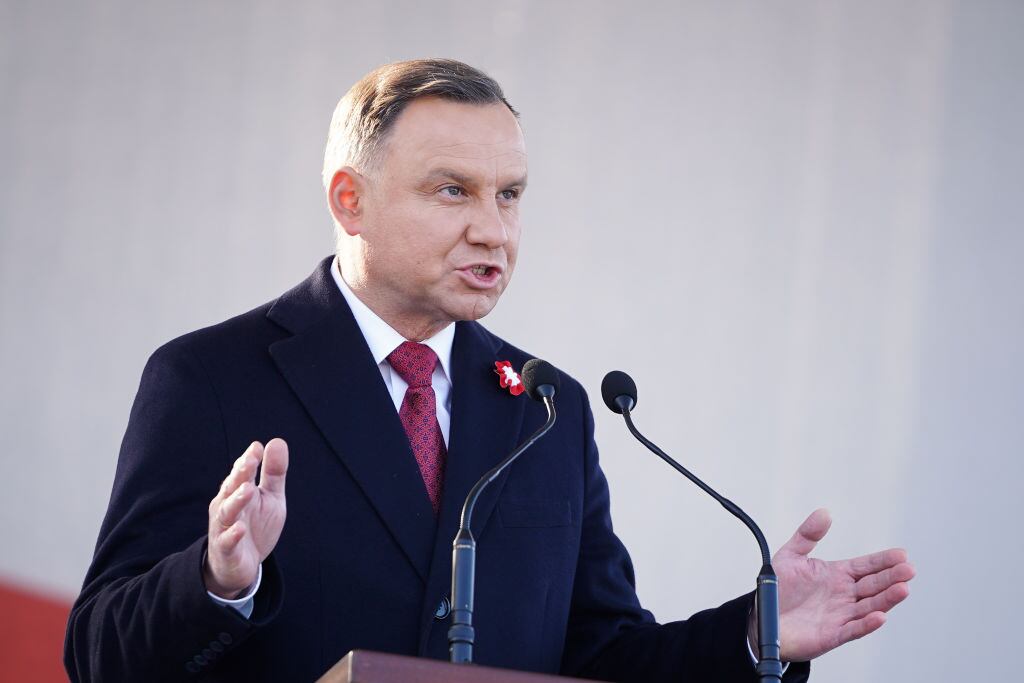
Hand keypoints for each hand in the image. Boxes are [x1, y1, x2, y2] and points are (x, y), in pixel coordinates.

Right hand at [204, 439, 288, 598]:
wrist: (240, 565)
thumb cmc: (255, 525)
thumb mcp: (270, 498)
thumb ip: (273, 473)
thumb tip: (277, 441)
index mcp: (238, 490)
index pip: (242, 472)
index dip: (248, 459)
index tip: (257, 448)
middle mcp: (227, 505)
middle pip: (232, 487)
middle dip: (239, 474)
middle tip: (250, 462)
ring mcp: (224, 527)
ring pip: (227, 512)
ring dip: (236, 500)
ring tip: (248, 490)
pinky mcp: (226, 549)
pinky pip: (227, 541)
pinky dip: (232, 534)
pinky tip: (240, 528)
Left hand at [748, 508, 914, 661]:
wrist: (762, 619)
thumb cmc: (779, 590)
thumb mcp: (790, 556)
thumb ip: (807, 534)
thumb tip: (824, 513)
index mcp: (837, 575)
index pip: (866, 566)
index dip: (883, 560)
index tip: (902, 554)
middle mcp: (843, 595)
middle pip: (874, 585)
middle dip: (892, 577)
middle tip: (909, 569)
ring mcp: (841, 615)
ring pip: (870, 606)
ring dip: (887, 599)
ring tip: (903, 588)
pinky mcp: (832, 634)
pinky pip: (853, 629)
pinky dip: (867, 624)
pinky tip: (880, 616)